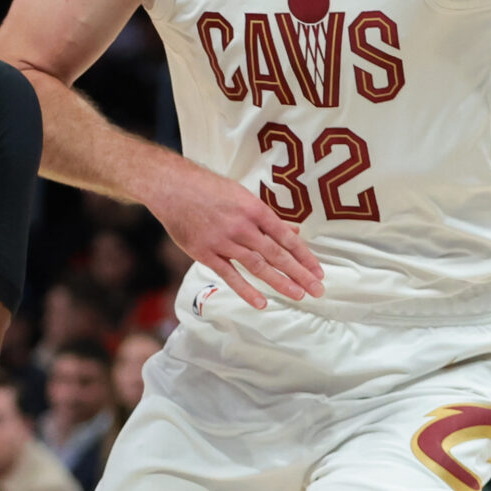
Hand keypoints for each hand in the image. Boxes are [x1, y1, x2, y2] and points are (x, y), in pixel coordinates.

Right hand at [147, 154, 322, 309]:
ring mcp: (224, 241)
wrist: (172, 188)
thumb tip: (293, 230)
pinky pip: (230, 275)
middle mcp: (242, 226)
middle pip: (277, 254)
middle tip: (317, 289)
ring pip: (257, 266)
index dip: (304, 255)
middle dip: (299, 273)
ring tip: (298, 295)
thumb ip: (267, 217)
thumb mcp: (242, 195)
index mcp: (254, 209)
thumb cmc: (208, 189)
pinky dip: (246, 290)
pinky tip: (261, 302)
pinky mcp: (205, 253)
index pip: (286, 237)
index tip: (318, 271)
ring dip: (280, 282)